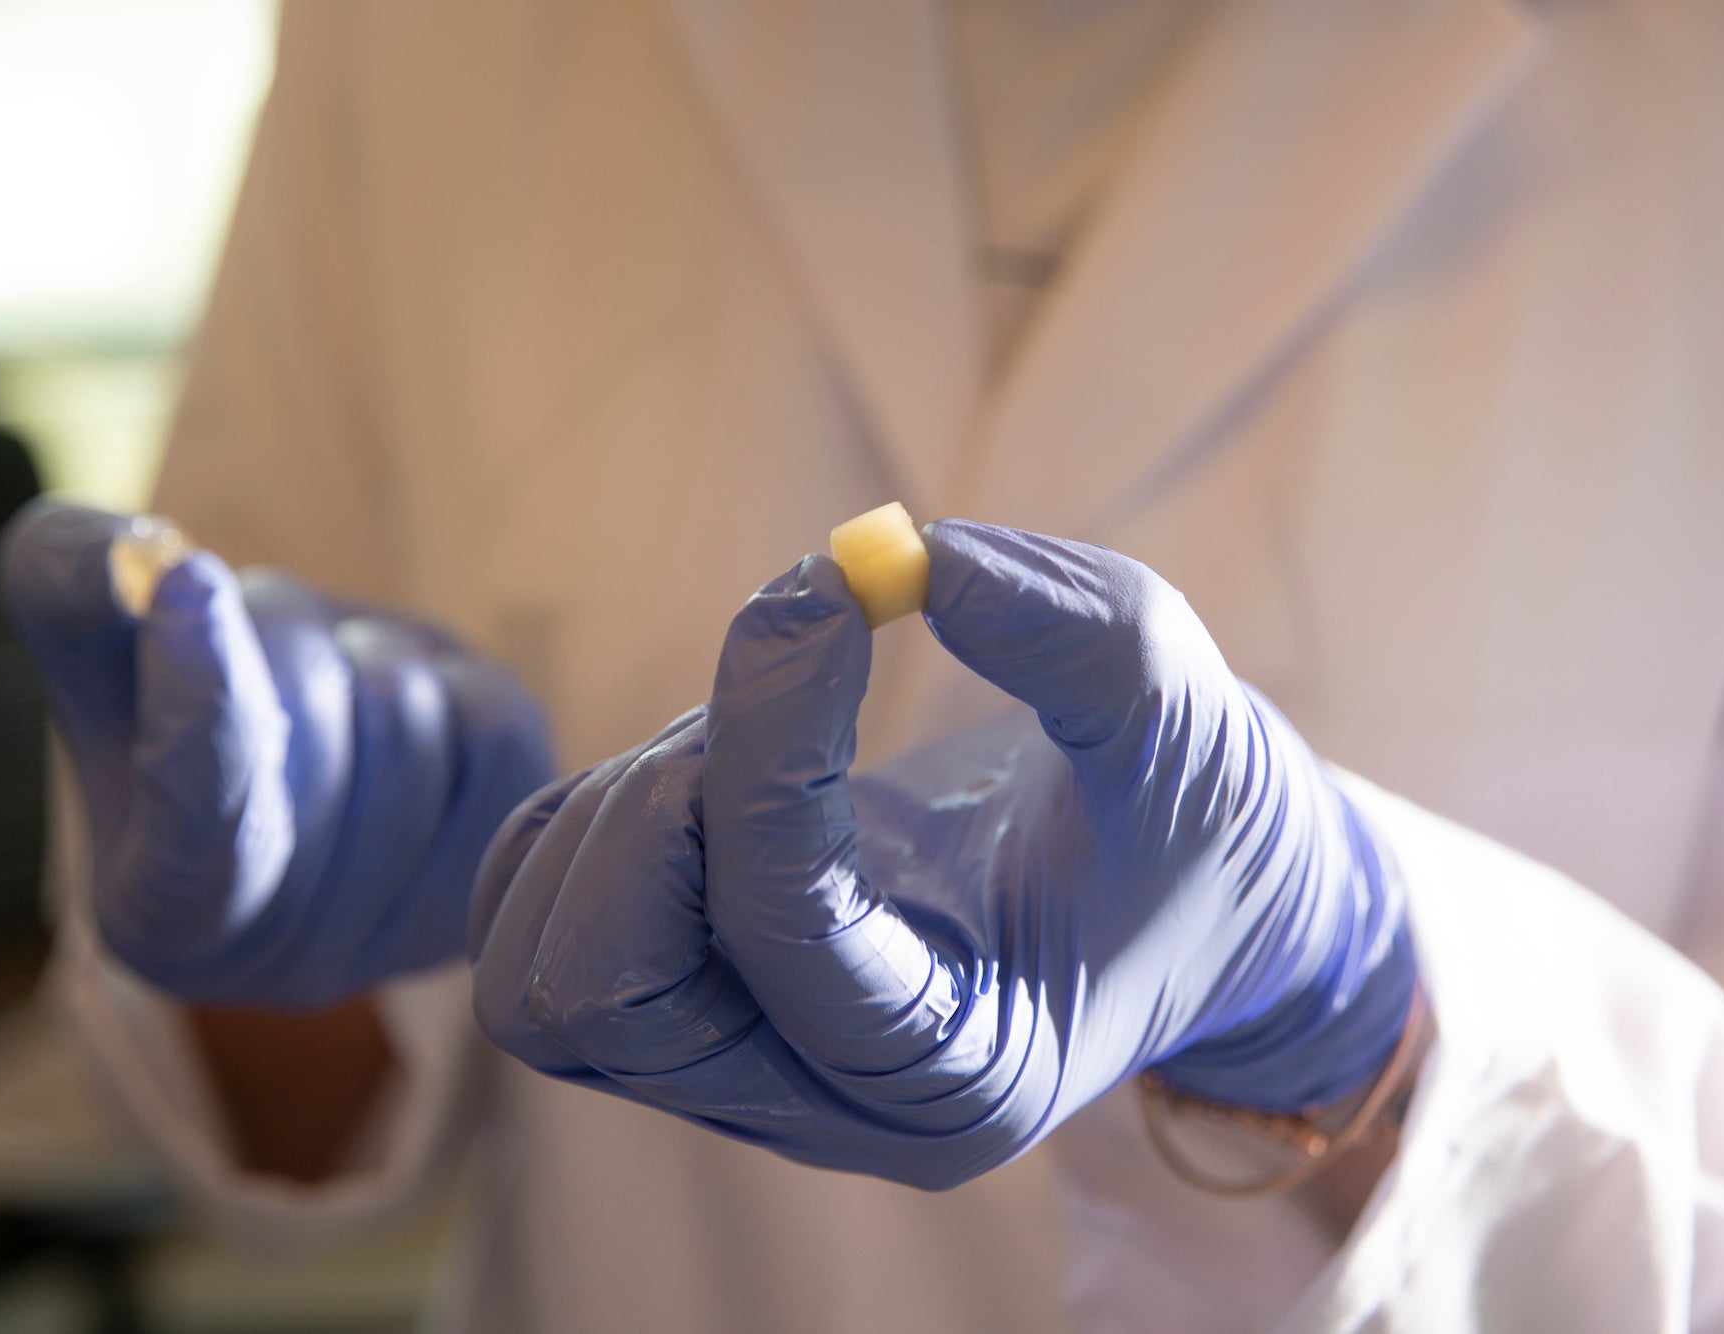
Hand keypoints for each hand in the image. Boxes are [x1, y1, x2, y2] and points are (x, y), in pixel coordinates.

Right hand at [0, 500, 556, 1006]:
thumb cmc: (180, 733)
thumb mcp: (102, 671)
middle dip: (276, 636)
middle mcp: (295, 957)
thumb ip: (74, 599)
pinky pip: (491, 719)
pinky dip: (444, 682)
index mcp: (168, 919)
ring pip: (406, 709)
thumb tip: (117, 550)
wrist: (317, 804)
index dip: (201, 697)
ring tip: (328, 698)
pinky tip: (403, 721)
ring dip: (360, 661)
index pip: (200, 816)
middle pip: (309, 715)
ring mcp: (414, 923)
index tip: (191, 582)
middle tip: (252, 649)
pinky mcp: (507, 860)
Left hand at [468, 521, 1414, 1187]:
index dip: (772, 743)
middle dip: (661, 806)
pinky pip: (531, 930)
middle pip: (601, 995)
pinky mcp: (682, 1010)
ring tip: (751, 733)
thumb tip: (921, 556)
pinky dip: (580, 824)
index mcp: (962, 1075)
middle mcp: (824, 1108)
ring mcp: (737, 1072)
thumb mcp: (1187, 724)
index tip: (827, 591)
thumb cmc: (1192, 828)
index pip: (788, 937)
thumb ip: (1078, 638)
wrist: (1184, 900)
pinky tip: (705, 764)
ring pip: (538, 977)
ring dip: (616, 816)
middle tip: (779, 686)